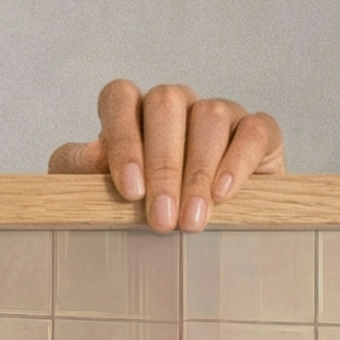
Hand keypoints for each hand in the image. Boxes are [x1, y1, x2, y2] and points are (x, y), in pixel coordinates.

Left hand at [50, 81, 285, 232]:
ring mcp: (219, 114)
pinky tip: (222, 195)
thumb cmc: (140, 216)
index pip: (119, 97)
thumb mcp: (98, 198)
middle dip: (163, 165)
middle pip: (166, 103)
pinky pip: (255, 131)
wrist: (201, 242)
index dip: (122, 138)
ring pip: (210, 115)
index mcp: (134, 114)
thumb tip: (94, 154)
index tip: (129, 191)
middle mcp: (177, 107)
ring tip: (190, 223)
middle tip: (161, 221)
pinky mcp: (258, 133)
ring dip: (198, 172)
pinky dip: (237, 162)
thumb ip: (80, 172)